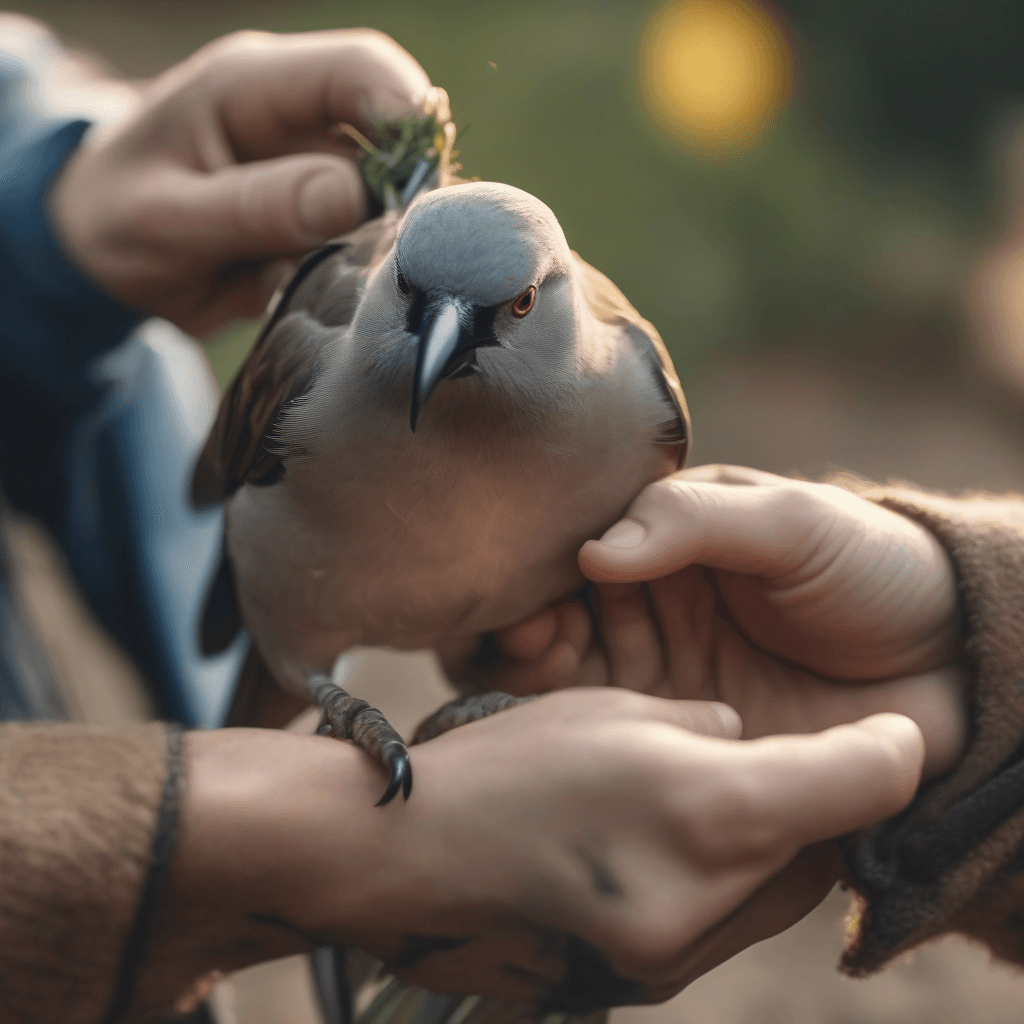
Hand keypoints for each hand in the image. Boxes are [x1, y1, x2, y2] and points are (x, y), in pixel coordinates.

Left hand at [49, 29, 431, 334]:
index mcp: (253, 86)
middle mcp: (296, 120)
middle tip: (377, 255)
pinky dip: (345, 272)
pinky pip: (361, 245)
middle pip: (391, 138)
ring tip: (294, 272)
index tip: (425, 188)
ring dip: (366, 246)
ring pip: (385, 202)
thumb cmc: (114, 221)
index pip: (359, 69)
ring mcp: (312, 171)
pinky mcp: (320, 218)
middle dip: (398, 198)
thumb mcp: (169, 220)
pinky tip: (287, 282)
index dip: (408, 115)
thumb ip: (259, 206)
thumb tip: (358, 194)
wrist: (97, 260)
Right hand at [145, 689, 923, 1012]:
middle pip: (824, 851)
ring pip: (777, 894)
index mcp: (706, 808)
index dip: (891, 750)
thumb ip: (705, 730)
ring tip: (699, 800)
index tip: (896, 730)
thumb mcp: (614, 709)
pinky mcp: (642, 983)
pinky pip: (724, 924)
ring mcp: (674, 956)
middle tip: (777, 761)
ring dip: (768, 846)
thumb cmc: (500, 760)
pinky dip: (719, 881)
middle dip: (820, 803)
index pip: (860, 784)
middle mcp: (707, 898)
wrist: (399, 859)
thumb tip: (745, 746)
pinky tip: (656, 842)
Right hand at [487, 466, 966, 778]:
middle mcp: (660, 604)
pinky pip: (627, 729)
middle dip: (532, 626)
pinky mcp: (692, 729)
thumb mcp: (794, 523)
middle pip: (570, 613)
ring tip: (530, 677)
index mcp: (676, 539)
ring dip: (544, 674)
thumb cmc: (877, 569)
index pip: (590, 548)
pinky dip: (586, 727)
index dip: (547, 573)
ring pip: (582, 669)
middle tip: (520, 644)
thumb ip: (697, 521)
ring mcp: (672, 669)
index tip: (525, 604)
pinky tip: (565, 731)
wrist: (955, 660)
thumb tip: (597, 552)